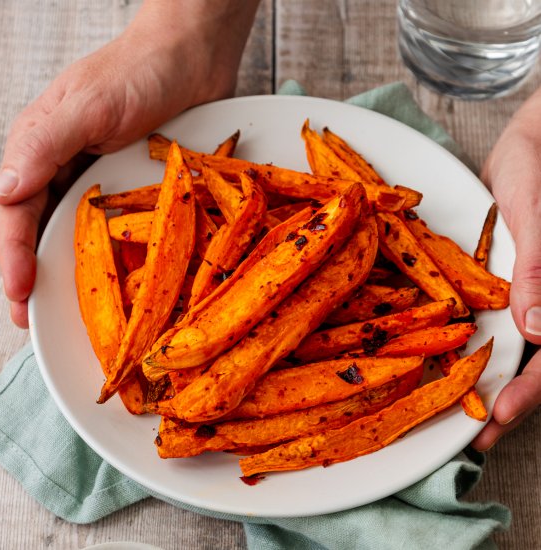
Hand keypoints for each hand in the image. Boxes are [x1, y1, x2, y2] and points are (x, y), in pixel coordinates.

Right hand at [0, 0, 259, 327]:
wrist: (190, 58)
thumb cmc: (137, 72)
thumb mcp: (88, 104)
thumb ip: (44, 145)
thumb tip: (1, 192)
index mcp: (41, 148)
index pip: (16, 212)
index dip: (14, 256)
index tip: (20, 297)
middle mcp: (65, 166)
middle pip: (41, 229)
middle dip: (35, 274)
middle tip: (36, 321)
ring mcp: (101, 177)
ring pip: (76, 232)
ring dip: (71, 270)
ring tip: (71, 312)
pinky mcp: (132, 182)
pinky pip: (116, 224)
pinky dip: (111, 251)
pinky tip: (118, 276)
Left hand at [473, 87, 540, 449]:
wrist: (529, 148)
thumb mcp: (536, 212)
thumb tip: (536, 333)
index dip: (529, 390)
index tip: (498, 418)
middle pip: (536, 363)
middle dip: (508, 401)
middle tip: (474, 437)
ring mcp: (529, 296)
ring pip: (514, 350)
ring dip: (489, 383)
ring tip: (460, 415)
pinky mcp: (506, 286)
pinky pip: (494, 322)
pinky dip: (476, 346)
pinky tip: (452, 363)